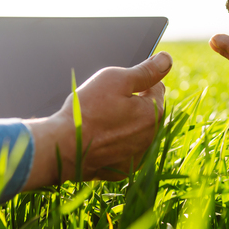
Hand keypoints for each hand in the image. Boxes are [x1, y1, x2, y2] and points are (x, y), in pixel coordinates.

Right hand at [24, 52, 171, 187]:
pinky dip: (116, 144)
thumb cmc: (87, 110)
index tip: (117, 87)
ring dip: (125, 124)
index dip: (136, 82)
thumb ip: (145, 70)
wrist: (63, 147)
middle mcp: (151, 137)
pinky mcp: (123, 169)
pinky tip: (98, 139)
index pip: (155, 87)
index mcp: (153, 113)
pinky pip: (124, 150)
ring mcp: (137, 155)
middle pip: (147, 111)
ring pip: (136, 131)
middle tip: (105, 103)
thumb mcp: (116, 79)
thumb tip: (165, 60)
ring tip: (100, 121)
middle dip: (132, 104)